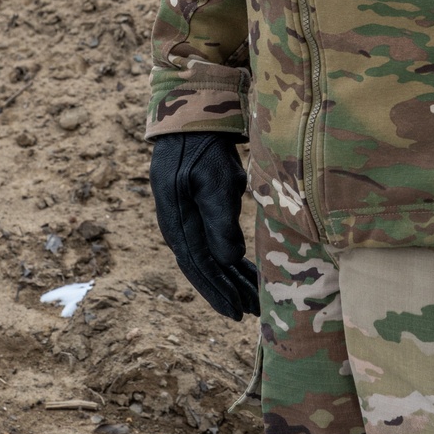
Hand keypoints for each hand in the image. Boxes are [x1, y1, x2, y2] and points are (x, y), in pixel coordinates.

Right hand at [150, 132, 259, 320]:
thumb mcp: (214, 179)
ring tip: (255, 298)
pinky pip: (210, 243)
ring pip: (209, 258)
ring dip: (231, 279)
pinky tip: (242, 269)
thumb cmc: (203, 148)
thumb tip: (229, 260)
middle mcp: (178, 227)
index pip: (200, 266)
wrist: (191, 120)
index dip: (219, 292)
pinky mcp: (194, 212)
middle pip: (204, 268)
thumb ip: (220, 219)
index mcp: (178, 223)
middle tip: (255, 314)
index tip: (238, 313)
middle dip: (229, 292)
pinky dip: (228, 259)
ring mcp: (184, 220)